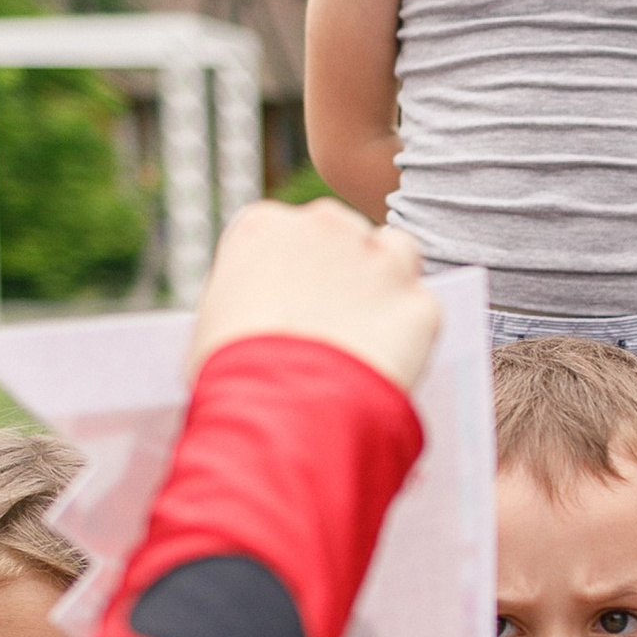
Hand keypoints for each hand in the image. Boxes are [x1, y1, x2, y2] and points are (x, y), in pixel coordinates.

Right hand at [189, 198, 439, 395]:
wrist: (278, 410)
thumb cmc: (229, 373)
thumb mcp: (216, 320)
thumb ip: (251, 295)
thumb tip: (267, 310)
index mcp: (264, 226)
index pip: (286, 235)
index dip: (293, 273)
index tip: (293, 303)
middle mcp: (325, 226)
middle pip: (344, 236)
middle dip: (342, 271)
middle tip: (334, 320)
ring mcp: (379, 261)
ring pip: (397, 253)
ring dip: (387, 282)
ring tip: (370, 331)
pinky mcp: (418, 304)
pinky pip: (420, 312)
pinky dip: (409, 335)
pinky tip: (387, 363)